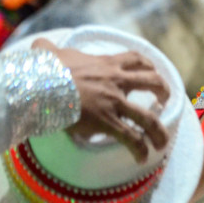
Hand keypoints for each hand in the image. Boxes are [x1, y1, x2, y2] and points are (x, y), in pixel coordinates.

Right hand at [32, 38, 169, 162]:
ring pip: (147, 117)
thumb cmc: (44, 70)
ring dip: (158, 130)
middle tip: (165, 100)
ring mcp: (114, 102)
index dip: (149, 65)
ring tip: (162, 141)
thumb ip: (49, 49)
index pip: (136, 59)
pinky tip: (141, 157)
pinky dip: (139, 148)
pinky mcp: (107, 121)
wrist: (40, 87)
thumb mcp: (49, 53)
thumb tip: (39, 46)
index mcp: (107, 64)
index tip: (153, 72)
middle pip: (153, 82)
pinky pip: (130, 137)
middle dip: (163, 91)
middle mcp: (117, 81)